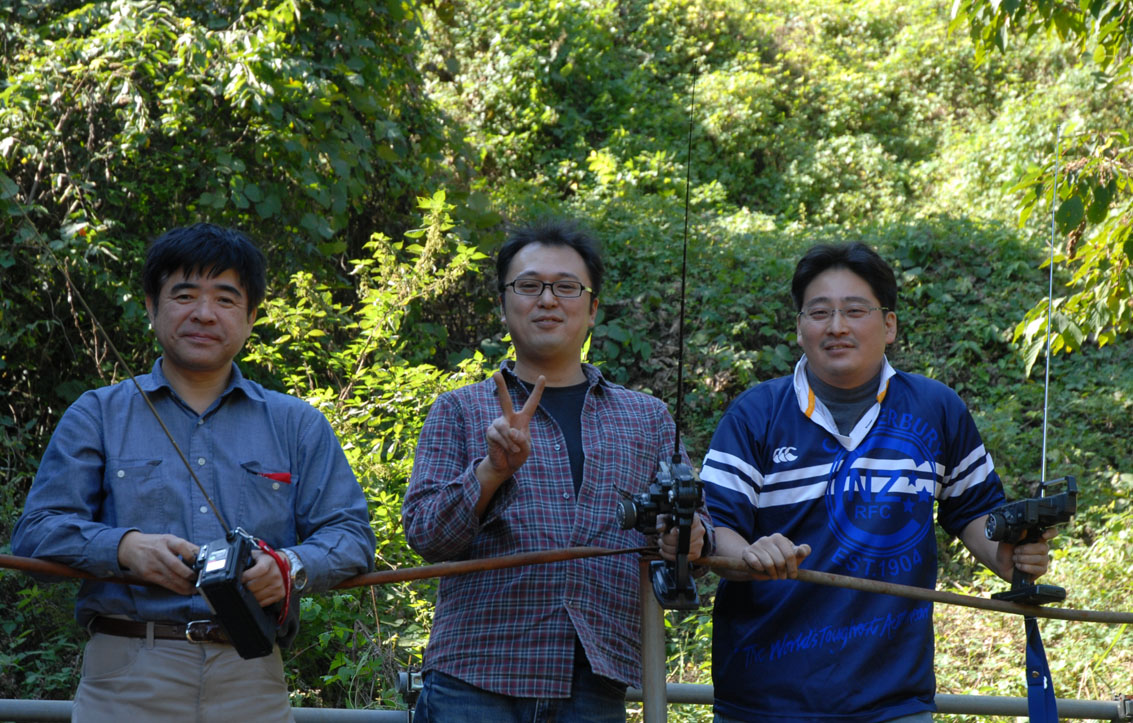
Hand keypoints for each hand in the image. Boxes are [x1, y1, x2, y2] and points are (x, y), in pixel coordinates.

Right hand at [117, 531, 199, 594]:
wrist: (130, 547)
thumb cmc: (155, 544)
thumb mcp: (169, 539)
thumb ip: (185, 546)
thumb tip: (203, 555)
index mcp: (168, 540)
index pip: (181, 546)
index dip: (191, 555)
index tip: (200, 563)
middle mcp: (160, 551)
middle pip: (175, 565)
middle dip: (189, 574)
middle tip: (199, 579)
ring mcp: (153, 564)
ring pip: (171, 577)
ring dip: (185, 585)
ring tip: (195, 589)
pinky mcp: (148, 574)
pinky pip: (165, 583)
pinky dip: (177, 588)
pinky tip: (185, 591)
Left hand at [242, 549, 286, 605]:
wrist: (284, 564)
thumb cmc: (267, 560)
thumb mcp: (258, 555)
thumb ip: (247, 559)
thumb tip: (234, 567)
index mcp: (269, 562)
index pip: (258, 570)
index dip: (246, 576)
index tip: (239, 579)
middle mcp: (275, 575)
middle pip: (253, 586)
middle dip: (244, 586)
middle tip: (241, 585)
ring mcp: (278, 586)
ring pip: (257, 596)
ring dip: (249, 595)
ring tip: (248, 590)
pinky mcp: (280, 594)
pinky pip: (263, 603)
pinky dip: (257, 600)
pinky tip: (256, 594)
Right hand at [476, 371, 545, 485]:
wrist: (505, 466)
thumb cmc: (518, 455)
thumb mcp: (526, 448)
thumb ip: (521, 439)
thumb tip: (510, 430)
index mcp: (522, 419)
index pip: (531, 403)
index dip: (538, 390)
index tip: (542, 376)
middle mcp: (509, 418)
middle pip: (504, 400)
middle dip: (500, 386)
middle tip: (496, 373)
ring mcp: (498, 424)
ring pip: (504, 427)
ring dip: (510, 441)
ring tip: (513, 449)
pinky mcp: (490, 432)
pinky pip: (498, 436)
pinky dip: (505, 444)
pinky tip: (507, 450)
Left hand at [658, 514, 705, 561]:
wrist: (683, 531)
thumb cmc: (674, 523)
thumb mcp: (666, 518)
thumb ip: (662, 521)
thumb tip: (661, 528)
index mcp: (694, 519)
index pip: (686, 526)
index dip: (676, 531)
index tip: (670, 532)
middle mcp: (699, 530)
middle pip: (683, 539)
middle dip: (668, 541)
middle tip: (661, 539)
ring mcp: (699, 543)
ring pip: (683, 550)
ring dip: (668, 549)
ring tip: (662, 544)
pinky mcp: (696, 553)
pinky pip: (683, 557)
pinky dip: (671, 556)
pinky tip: (665, 551)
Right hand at [739, 533, 809, 580]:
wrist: (758, 564)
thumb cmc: (779, 559)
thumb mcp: (792, 556)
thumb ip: (802, 552)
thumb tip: (804, 550)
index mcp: (779, 538)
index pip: (790, 555)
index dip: (793, 568)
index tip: (793, 575)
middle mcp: (767, 539)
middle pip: (780, 561)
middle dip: (782, 573)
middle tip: (782, 576)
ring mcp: (756, 545)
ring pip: (768, 564)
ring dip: (772, 574)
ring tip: (773, 575)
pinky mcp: (747, 553)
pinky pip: (755, 564)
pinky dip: (760, 570)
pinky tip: (761, 570)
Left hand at [997, 527, 1056, 580]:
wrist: (1002, 566)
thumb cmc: (1006, 551)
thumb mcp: (1008, 541)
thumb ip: (1016, 535)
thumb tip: (1024, 529)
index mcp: (1036, 537)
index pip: (1051, 532)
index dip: (1051, 533)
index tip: (1043, 536)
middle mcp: (1042, 547)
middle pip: (1044, 547)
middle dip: (1026, 550)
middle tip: (1015, 551)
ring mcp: (1043, 559)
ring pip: (1040, 559)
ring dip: (1023, 559)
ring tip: (1015, 558)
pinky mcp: (1042, 570)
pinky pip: (1037, 569)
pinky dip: (1025, 567)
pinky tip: (1018, 566)